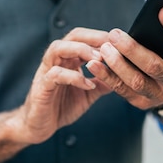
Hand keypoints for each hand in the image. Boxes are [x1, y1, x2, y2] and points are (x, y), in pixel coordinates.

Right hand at [13, 27, 111, 143]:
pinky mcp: (41, 87)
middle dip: (93, 38)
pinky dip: (74, 77)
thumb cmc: (60, 107)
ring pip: (58, 48)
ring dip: (80, 51)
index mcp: (68, 60)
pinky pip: (55, 75)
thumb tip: (124, 75)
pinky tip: (88, 85)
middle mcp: (57, 61)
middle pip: (72, 36)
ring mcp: (46, 72)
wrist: (38, 127)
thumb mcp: (88, 93)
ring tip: (98, 60)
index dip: (101, 37)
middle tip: (111, 46)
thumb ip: (103, 82)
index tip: (120, 43)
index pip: (84, 37)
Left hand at [86, 6, 162, 109]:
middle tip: (115, 34)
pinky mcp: (139, 102)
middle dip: (133, 50)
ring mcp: (156, 93)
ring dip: (118, 65)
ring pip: (136, 81)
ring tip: (104, 49)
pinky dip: (106, 77)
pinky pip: (120, 90)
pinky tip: (93, 64)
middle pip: (154, 66)